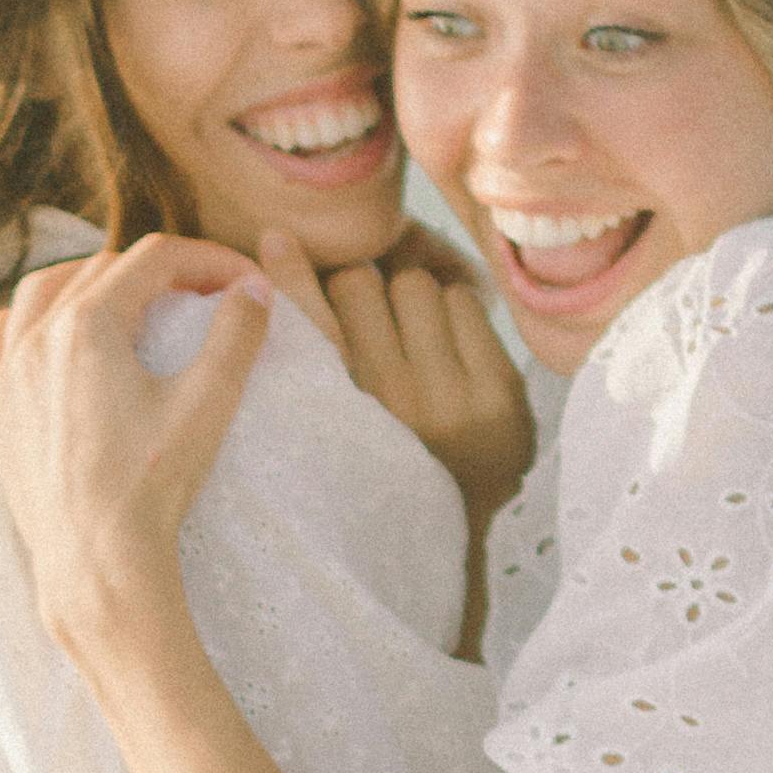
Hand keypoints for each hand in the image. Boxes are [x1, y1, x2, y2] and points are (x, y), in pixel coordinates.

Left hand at [0, 234, 268, 687]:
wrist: (94, 565)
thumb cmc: (151, 487)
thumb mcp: (208, 404)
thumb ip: (236, 335)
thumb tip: (255, 287)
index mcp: (88, 325)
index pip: (156, 259)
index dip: (208, 259)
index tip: (242, 282)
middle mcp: (36, 338)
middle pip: (102, 270)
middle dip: (156, 273)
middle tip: (200, 297)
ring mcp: (7, 375)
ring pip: (40, 293)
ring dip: (88, 284)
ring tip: (127, 304)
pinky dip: (20, 325)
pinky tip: (42, 335)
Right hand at [258, 227, 533, 519]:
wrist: (463, 532)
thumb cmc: (389, 464)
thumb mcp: (337, 421)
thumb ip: (314, 351)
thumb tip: (276, 248)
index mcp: (338, 415)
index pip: (306, 318)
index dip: (289, 272)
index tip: (277, 240)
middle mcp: (386, 405)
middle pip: (360, 284)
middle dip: (368, 293)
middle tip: (379, 323)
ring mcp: (447, 396)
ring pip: (415, 284)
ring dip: (417, 301)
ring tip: (421, 341)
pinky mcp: (497, 389)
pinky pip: (464, 300)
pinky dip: (457, 314)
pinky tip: (455, 350)